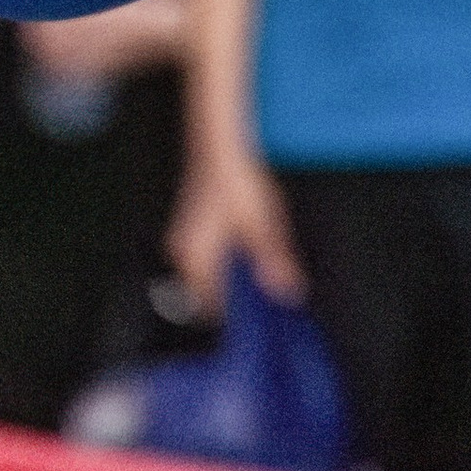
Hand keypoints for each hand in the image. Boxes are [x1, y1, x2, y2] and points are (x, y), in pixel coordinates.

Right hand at [167, 150, 305, 317]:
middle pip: (205, 296)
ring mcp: (181, 245)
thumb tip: (289, 294)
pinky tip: (243, 258)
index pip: (212, 306)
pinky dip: (220, 269)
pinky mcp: (187, 234)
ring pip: (202, 281)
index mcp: (198, 260)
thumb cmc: (240, 184)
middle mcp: (182, 256)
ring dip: (226, 284)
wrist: (219, 148)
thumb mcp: (264, 224)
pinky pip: (201, 265)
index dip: (235, 317)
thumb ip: (274, 260)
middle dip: (231, 303)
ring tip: (255, 278)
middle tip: (262, 301)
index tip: (258, 322)